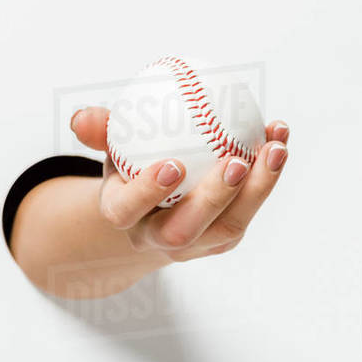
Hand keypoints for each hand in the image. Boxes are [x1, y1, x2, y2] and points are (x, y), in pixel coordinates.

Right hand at [69, 107, 288, 262]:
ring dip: (258, 188)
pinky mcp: (226, 238)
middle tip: (236, 161)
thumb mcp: (114, 145)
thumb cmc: (132, 163)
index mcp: (124, 214)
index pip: (127, 210)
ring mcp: (198, 243)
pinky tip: (279, 138)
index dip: (147, 192)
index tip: (172, 164)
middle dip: (212, 199)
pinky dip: (268, 175)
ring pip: (229, 226)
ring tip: (275, 149)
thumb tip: (83, 117)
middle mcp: (158, 237)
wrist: (156, 203)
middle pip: (183, 230)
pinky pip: (250, 209)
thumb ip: (100, 130)